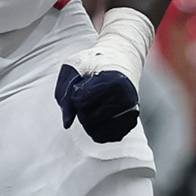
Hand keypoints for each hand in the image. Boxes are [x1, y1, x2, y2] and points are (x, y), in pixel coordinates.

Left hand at [56, 6, 155, 141]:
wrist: (122, 58)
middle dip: (81, 108)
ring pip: (96, 132)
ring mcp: (130, 112)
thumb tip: (67, 124)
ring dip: (88, 120)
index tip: (84, 82)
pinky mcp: (131, 122)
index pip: (79, 101)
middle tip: (90, 93)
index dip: (75, 93)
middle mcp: (125, 99)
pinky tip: (100, 114)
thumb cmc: (95, 62)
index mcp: (112, 82)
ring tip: (94, 103)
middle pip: (87, 119)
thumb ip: (64, 94)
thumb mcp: (74, 68)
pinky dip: (97, 129)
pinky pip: (106, 137)